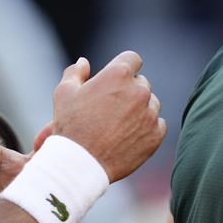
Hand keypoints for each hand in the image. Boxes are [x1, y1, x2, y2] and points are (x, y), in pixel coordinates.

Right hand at [52, 51, 165, 181]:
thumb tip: (84, 62)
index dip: (124, 67)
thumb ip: (75, 72)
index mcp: (118, 74)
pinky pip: (158, 124)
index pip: (132, 59)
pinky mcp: (155, 135)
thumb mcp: (64, 93)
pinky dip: (147, 129)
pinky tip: (129, 136)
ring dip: (140, 109)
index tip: (117, 79)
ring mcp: (149, 113)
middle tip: (113, 106)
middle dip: (129, 90)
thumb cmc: (69, 126)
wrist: (80, 163)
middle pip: (141, 82)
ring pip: (151, 103)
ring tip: (120, 124)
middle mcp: (138, 90)